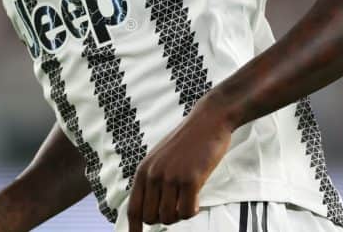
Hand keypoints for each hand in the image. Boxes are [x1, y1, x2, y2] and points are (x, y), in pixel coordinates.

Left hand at [127, 95, 234, 231]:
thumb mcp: (160, 158)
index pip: (133, 208)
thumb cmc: (188, 141)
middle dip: (165, 219)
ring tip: (189, 201)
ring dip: (180, 215)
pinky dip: (192, 212)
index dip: (134, 229)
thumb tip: (150, 209)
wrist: (208, 121)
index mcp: (143, 170)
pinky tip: (197, 200)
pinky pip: (187, 212)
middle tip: (178, 206)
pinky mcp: (190, 179)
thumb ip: (153, 179)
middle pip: (151, 218)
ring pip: (168, 218)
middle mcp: (153, 175)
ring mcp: (171, 177)